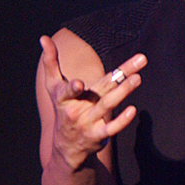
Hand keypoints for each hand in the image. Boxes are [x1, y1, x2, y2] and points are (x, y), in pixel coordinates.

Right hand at [40, 36, 146, 169]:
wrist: (65, 147)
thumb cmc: (62, 109)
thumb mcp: (53, 87)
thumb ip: (50, 63)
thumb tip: (44, 37)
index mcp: (64, 97)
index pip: (68, 91)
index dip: (72, 88)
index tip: (79, 84)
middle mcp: (77, 110)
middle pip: (101, 89)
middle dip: (121, 75)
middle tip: (140, 59)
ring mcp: (88, 123)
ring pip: (107, 105)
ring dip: (124, 92)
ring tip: (138, 78)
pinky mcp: (99, 136)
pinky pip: (111, 128)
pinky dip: (122, 120)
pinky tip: (133, 110)